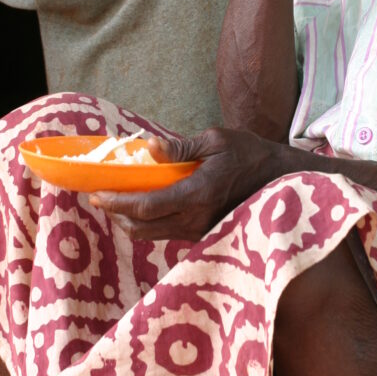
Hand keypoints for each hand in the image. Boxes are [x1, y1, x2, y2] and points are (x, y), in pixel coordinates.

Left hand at [90, 128, 282, 240]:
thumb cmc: (248, 154)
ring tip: (115, 201)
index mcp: (198, 194)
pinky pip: (167, 233)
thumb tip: (149, 147)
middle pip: (142, 228)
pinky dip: (148, 222)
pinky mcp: (203, 234)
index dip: (117, 203)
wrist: (279, 180)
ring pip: (152, 235)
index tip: (97, 194)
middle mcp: (196, 219)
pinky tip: (142, 205)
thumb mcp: (216, 140)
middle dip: (116, 215)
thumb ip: (180, 147)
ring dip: (129, 220)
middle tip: (99, 197)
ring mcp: (200, 231)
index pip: (147, 206)